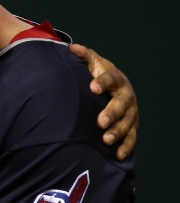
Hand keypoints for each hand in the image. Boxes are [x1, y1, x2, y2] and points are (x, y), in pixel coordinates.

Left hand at [69, 44, 137, 159]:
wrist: (111, 86)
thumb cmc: (97, 75)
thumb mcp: (92, 63)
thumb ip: (83, 56)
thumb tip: (71, 48)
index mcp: (115, 79)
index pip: (110, 79)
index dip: (103, 83)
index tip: (92, 87)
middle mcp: (125, 95)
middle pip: (122, 104)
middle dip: (112, 113)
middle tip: (100, 121)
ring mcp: (130, 112)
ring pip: (127, 123)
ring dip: (118, 131)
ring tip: (105, 139)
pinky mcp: (131, 126)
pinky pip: (131, 138)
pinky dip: (126, 146)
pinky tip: (118, 154)